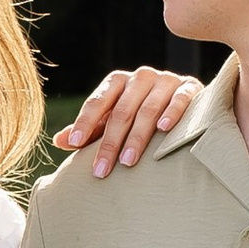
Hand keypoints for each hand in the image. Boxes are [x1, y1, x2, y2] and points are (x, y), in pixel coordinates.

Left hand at [54, 61, 200, 175]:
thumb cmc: (140, 114)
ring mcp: (166, 81)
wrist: (184, 101)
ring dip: (137, 136)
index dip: (85, 122)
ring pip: (148, 109)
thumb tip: (58, 141)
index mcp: (117, 82)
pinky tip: (164, 129)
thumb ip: (90, 129)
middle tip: (101, 170)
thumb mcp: (112, 120)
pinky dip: (172, 112)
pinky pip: (180, 99)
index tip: (76, 144)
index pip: (97, 102)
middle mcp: (140, 77)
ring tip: (128, 162)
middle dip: (110, 142)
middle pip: (121, 111)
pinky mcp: (189, 87)